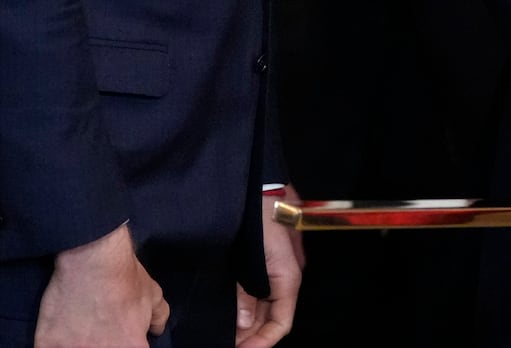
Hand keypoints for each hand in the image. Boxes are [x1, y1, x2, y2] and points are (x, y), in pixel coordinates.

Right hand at [34, 224, 168, 347]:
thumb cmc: (124, 277)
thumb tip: (156, 329)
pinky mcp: (46, 344)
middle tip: (98, 331)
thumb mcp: (152, 294)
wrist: (92, 259)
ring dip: (77, 344)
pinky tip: (60, 330)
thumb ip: (158, 317)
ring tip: (81, 329)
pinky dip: (53, 342)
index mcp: (131, 347)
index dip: (127, 344)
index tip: (120, 338)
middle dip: (102, 344)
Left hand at [235, 187, 305, 347]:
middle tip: (225, 345)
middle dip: (252, 335)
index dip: (263, 343)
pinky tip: (228, 311)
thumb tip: (244, 325)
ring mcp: (276, 265)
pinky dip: (245, 304)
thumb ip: (246, 293)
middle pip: (272, 316)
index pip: (281, 322)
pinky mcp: (265, 256)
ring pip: (263, 304)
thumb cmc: (258, 212)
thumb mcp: (250, 256)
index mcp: (288, 275)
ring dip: (247, 322)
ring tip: (223, 334)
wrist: (259, 179)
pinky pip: (257, 289)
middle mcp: (285, 274)